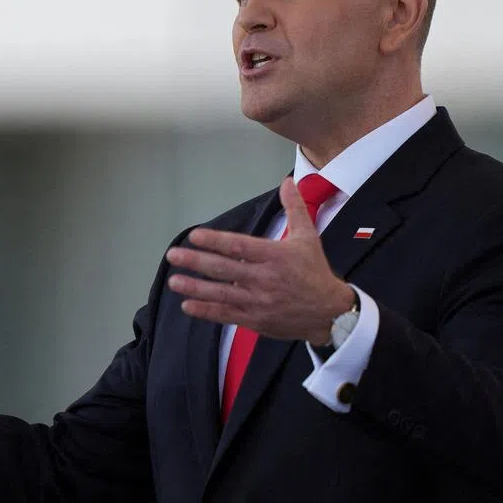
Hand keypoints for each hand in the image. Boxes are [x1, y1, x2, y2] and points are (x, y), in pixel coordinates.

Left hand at [165, 177, 356, 344]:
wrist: (329, 312)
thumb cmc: (314, 271)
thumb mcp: (308, 237)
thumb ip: (295, 208)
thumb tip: (288, 182)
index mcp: (275, 256)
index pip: (239, 247)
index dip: (215, 241)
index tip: (194, 236)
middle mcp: (264, 279)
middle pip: (225, 270)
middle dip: (196, 262)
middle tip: (173, 255)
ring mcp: (258, 301)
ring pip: (221, 294)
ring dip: (195, 287)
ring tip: (174, 281)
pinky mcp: (256, 320)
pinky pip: (227, 315)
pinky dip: (206, 311)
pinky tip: (187, 305)